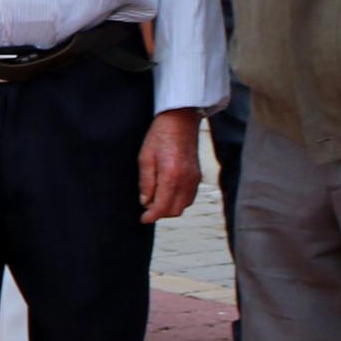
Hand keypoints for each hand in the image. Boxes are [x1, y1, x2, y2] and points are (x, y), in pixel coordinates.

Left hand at [137, 109, 202, 223]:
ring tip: (156, 199)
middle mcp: (186, 180)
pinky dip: (178, 200)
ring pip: (183, 205)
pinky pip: (189, 197)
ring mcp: (194, 179)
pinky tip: (167, 193)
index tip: (143, 219)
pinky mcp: (197, 176)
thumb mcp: (145, 158)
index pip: (162, 207)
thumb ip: (146, 182)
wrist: (180, 121)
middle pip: (175, 210)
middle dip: (160, 213)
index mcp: (171, 176)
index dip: (151, 216)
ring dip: (170, 207)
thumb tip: (145, 201)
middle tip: (147, 209)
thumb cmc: (161, 136)